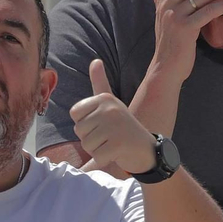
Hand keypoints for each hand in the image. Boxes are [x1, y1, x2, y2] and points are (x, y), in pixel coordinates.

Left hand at [70, 60, 160, 174]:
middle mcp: (109, 109)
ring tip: (112, 144)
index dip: (84, 123)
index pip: (75, 113)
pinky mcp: (118, 144)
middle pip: (79, 130)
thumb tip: (95, 61)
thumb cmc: (124, 128)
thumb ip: (100, 84)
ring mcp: (114, 126)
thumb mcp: (111, 104)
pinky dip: (104, 160)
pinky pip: (97, 156)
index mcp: (104, 99)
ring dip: (97, 150)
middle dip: (90, 139)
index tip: (101, 124)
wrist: (147, 150)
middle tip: (109, 137)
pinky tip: (117, 153)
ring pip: (86, 144)